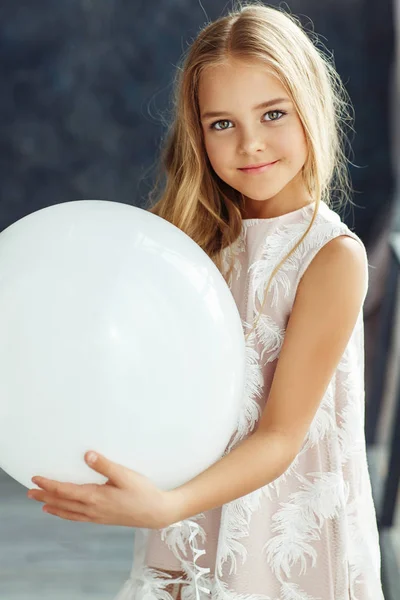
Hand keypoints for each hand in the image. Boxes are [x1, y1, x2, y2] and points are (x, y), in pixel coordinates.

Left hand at [27, 451, 177, 528]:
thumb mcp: (125, 475)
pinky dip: (66, 514)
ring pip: (68, 512)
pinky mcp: (103, 518)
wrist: (156, 513)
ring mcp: (97, 516)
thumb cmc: (143, 492)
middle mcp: (92, 509)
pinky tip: (64, 512)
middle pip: (62, 503)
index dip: (49, 485)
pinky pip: (77, 517)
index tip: (36, 478)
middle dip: (45, 496)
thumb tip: (86, 455)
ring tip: (41, 502)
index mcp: (95, 497)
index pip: (65, 491)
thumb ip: (105, 465)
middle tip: (29, 491)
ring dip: (53, 506)